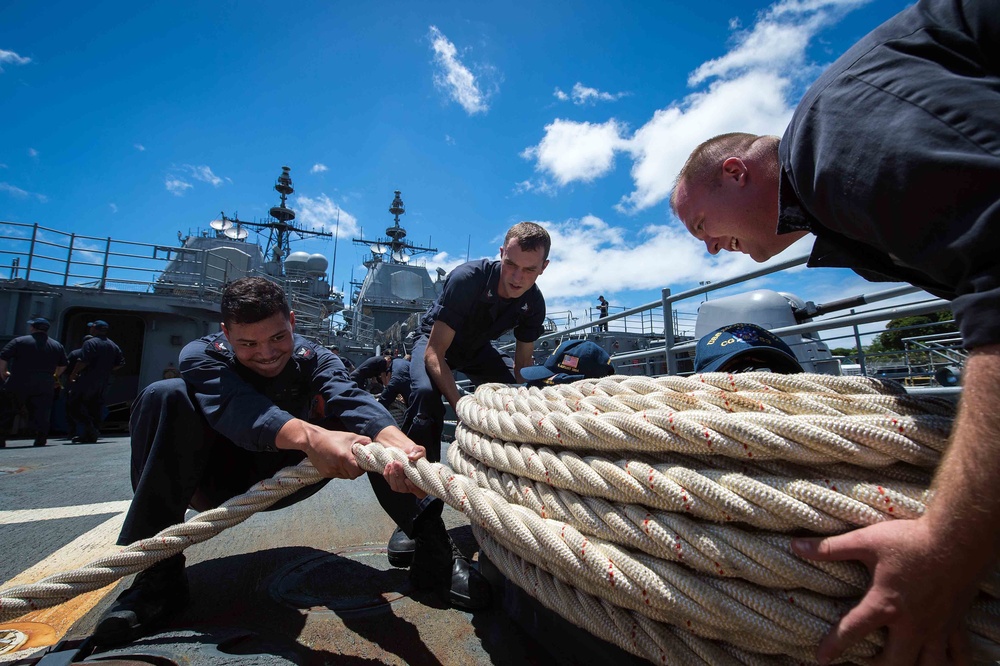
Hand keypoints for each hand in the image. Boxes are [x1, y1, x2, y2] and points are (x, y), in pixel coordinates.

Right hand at [302, 427, 366, 479]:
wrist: (312, 440)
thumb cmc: (332, 437)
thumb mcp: (350, 436)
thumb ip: (363, 441)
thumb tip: (371, 445)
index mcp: (344, 458)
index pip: (357, 472)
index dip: (361, 469)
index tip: (361, 464)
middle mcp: (336, 466)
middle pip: (351, 476)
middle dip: (354, 470)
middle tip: (354, 462)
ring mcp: (330, 471)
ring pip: (344, 476)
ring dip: (347, 471)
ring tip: (344, 461)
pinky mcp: (324, 474)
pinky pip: (336, 475)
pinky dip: (339, 471)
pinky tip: (336, 462)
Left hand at [374, 425, 426, 497]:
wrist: (405, 452)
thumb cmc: (415, 453)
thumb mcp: (420, 450)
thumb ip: (418, 453)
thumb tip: (411, 457)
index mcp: (421, 481)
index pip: (419, 492)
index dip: (413, 488)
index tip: (407, 479)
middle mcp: (411, 487)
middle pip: (404, 488)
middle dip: (399, 476)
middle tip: (398, 463)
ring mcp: (401, 486)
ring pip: (395, 486)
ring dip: (393, 474)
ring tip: (393, 462)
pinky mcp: (393, 482)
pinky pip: (389, 481)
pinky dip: (387, 473)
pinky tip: (389, 464)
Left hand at [792, 518, 975, 664]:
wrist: (959, 538)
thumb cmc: (911, 539)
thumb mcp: (865, 540)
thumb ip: (830, 548)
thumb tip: (796, 546)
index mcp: (885, 605)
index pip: (851, 631)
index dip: (833, 647)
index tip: (821, 658)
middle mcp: (912, 624)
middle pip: (895, 663)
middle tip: (866, 662)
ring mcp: (937, 628)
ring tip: (900, 663)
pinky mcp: (956, 623)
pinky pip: (959, 655)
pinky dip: (953, 663)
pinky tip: (944, 664)